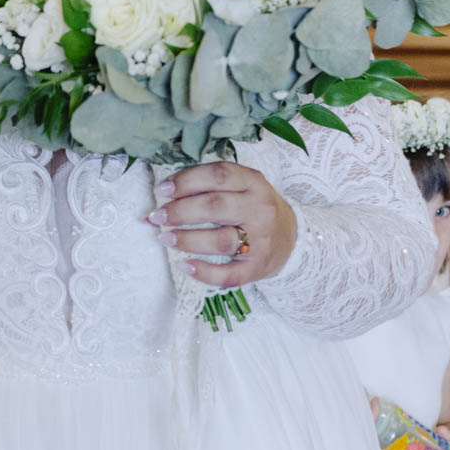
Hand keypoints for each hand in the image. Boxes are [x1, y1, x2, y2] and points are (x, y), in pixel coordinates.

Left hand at [145, 160, 298, 287]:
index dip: (186, 181)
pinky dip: (205, 272)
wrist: (292, 237)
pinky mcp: (258, 267)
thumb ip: (207, 186)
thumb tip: (160, 193)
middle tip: (157, 216)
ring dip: (187, 240)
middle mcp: (260, 209)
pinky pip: (229, 274)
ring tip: (165, 238)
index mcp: (253, 182)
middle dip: (180, 211)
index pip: (218, 175)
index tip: (162, 189)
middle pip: (215, 206)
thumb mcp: (241, 186)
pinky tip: (185, 266)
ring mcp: (261, 240)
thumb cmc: (254, 207)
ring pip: (221, 240)